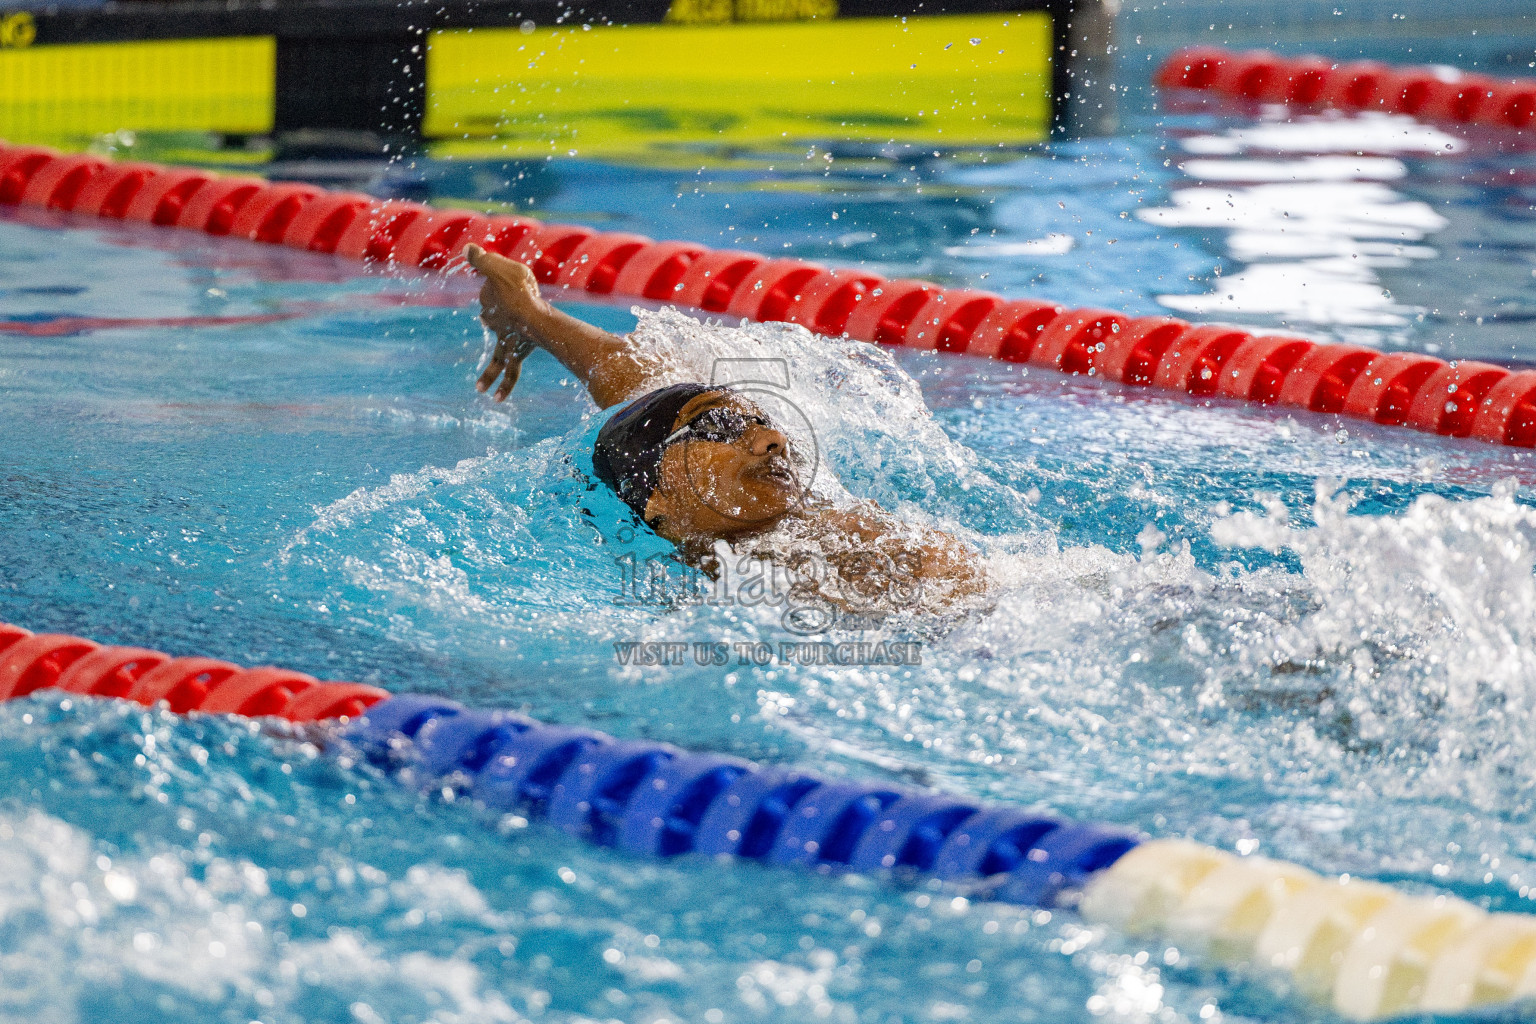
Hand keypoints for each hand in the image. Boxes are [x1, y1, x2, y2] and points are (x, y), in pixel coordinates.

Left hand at [465, 243, 543, 401]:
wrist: (530, 314)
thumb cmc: (518, 288)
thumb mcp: (498, 266)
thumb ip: (481, 258)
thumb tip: (466, 248)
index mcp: (488, 304)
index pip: (489, 295)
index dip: (498, 286)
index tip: (507, 283)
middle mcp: (494, 325)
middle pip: (492, 321)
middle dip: (493, 321)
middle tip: (495, 316)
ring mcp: (505, 340)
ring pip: (496, 358)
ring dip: (487, 374)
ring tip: (479, 390)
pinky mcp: (516, 352)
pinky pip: (509, 371)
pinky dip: (504, 385)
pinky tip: (497, 399)